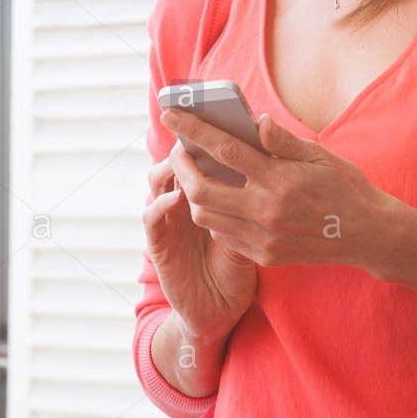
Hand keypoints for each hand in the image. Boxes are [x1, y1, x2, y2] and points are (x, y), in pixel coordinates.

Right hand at [142, 111, 259, 342]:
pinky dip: (161, 203)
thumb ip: (255, 184)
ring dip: (168, 167)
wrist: (224, 307)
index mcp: (209, 192)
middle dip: (182, 143)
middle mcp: (183, 202)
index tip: (213, 111)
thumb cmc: (241, 259)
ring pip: (158, 182)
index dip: (204, 133)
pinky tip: (177, 196)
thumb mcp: (256, 220)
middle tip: (191, 125)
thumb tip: (264, 135)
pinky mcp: (159, 244)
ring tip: (181, 154)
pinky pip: (152, 218)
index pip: (203, 154)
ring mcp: (168, 222)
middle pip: (176, 162)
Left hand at [161, 105, 390, 269]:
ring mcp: (264, 237)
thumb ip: (283, 141)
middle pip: (201, 190)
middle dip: (180, 168)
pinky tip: (220, 200)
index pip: (225, 151)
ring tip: (196, 175)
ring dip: (193, 194)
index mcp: (280, 179)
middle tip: (178, 151)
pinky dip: (213, 216)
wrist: (367, 234)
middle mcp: (267, 211)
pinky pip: (224, 236)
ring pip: (207, 217)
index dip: (194, 130)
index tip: (171, 113)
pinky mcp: (266, 255)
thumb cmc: (345, 187)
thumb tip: (255, 120)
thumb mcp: (319, 155)